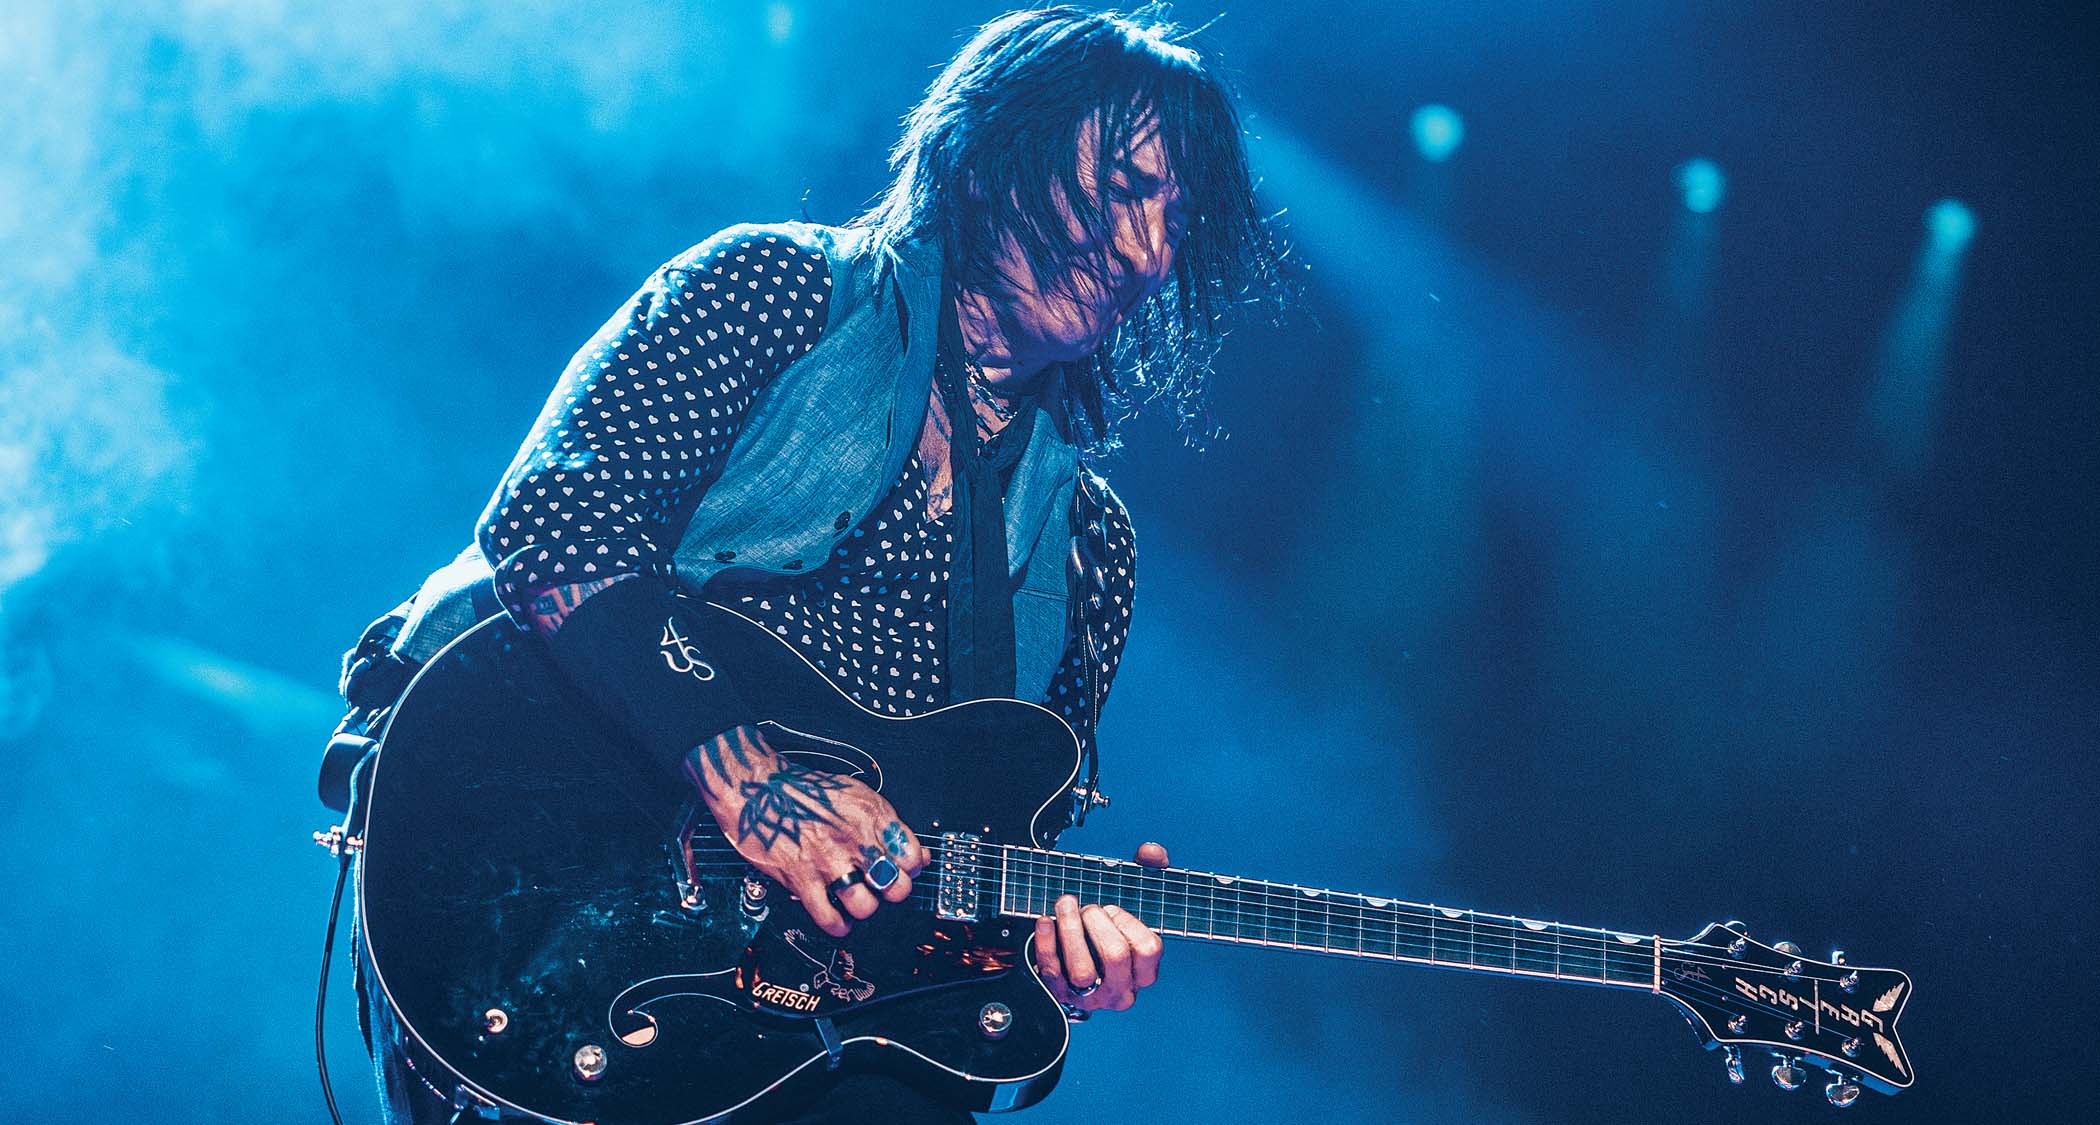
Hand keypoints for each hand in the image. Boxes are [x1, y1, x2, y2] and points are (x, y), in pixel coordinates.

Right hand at [687, 725, 928, 937]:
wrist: (757, 787)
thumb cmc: (803, 790)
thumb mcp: (855, 795)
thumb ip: (886, 826)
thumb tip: (917, 855)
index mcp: (872, 816)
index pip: (913, 857)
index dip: (910, 869)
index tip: (901, 870)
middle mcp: (854, 839)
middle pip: (895, 886)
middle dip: (891, 892)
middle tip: (879, 887)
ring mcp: (828, 860)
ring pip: (866, 906)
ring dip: (864, 908)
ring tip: (857, 900)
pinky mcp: (801, 878)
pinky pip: (829, 917)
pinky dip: (838, 925)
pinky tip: (838, 917)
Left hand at [1034, 841, 1168, 1012]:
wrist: (1076, 968)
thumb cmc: (1110, 931)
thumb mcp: (1132, 903)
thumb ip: (1149, 871)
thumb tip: (1151, 851)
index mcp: (1144, 972)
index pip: (1148, 948)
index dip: (1129, 922)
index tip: (1113, 910)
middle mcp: (1122, 990)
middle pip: (1115, 955)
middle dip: (1096, 921)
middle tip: (1087, 907)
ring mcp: (1092, 997)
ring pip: (1082, 970)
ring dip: (1070, 929)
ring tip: (1065, 906)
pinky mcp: (1062, 996)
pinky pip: (1052, 971)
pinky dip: (1046, 942)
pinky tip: (1044, 921)